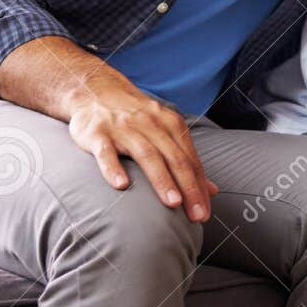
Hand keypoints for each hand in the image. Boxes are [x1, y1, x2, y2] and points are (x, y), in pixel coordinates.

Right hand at [65, 74, 216, 221]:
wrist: (96, 91)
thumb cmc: (136, 119)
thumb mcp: (165, 132)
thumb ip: (186, 160)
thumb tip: (211, 190)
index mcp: (171, 125)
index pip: (190, 160)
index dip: (199, 187)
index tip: (204, 213)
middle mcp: (151, 125)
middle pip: (175, 158)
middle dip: (188, 188)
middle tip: (196, 215)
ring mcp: (124, 128)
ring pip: (147, 155)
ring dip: (162, 179)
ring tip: (173, 203)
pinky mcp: (98, 133)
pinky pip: (106, 152)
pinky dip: (113, 168)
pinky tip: (121, 185)